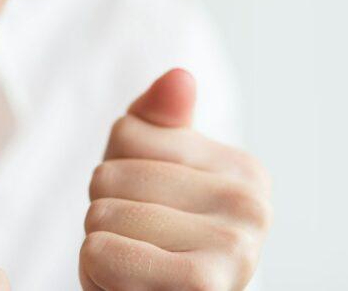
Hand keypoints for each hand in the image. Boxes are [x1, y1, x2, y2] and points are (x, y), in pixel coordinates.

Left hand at [79, 69, 271, 290]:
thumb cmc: (156, 246)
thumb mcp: (151, 174)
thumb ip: (159, 123)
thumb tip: (179, 77)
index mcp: (242, 169)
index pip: (126, 133)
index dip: (116, 174)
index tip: (148, 209)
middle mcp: (250, 204)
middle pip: (109, 176)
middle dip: (103, 214)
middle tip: (136, 246)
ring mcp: (234, 246)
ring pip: (100, 215)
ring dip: (100, 247)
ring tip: (135, 267)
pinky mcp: (205, 284)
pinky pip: (101, 253)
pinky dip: (96, 272)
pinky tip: (129, 285)